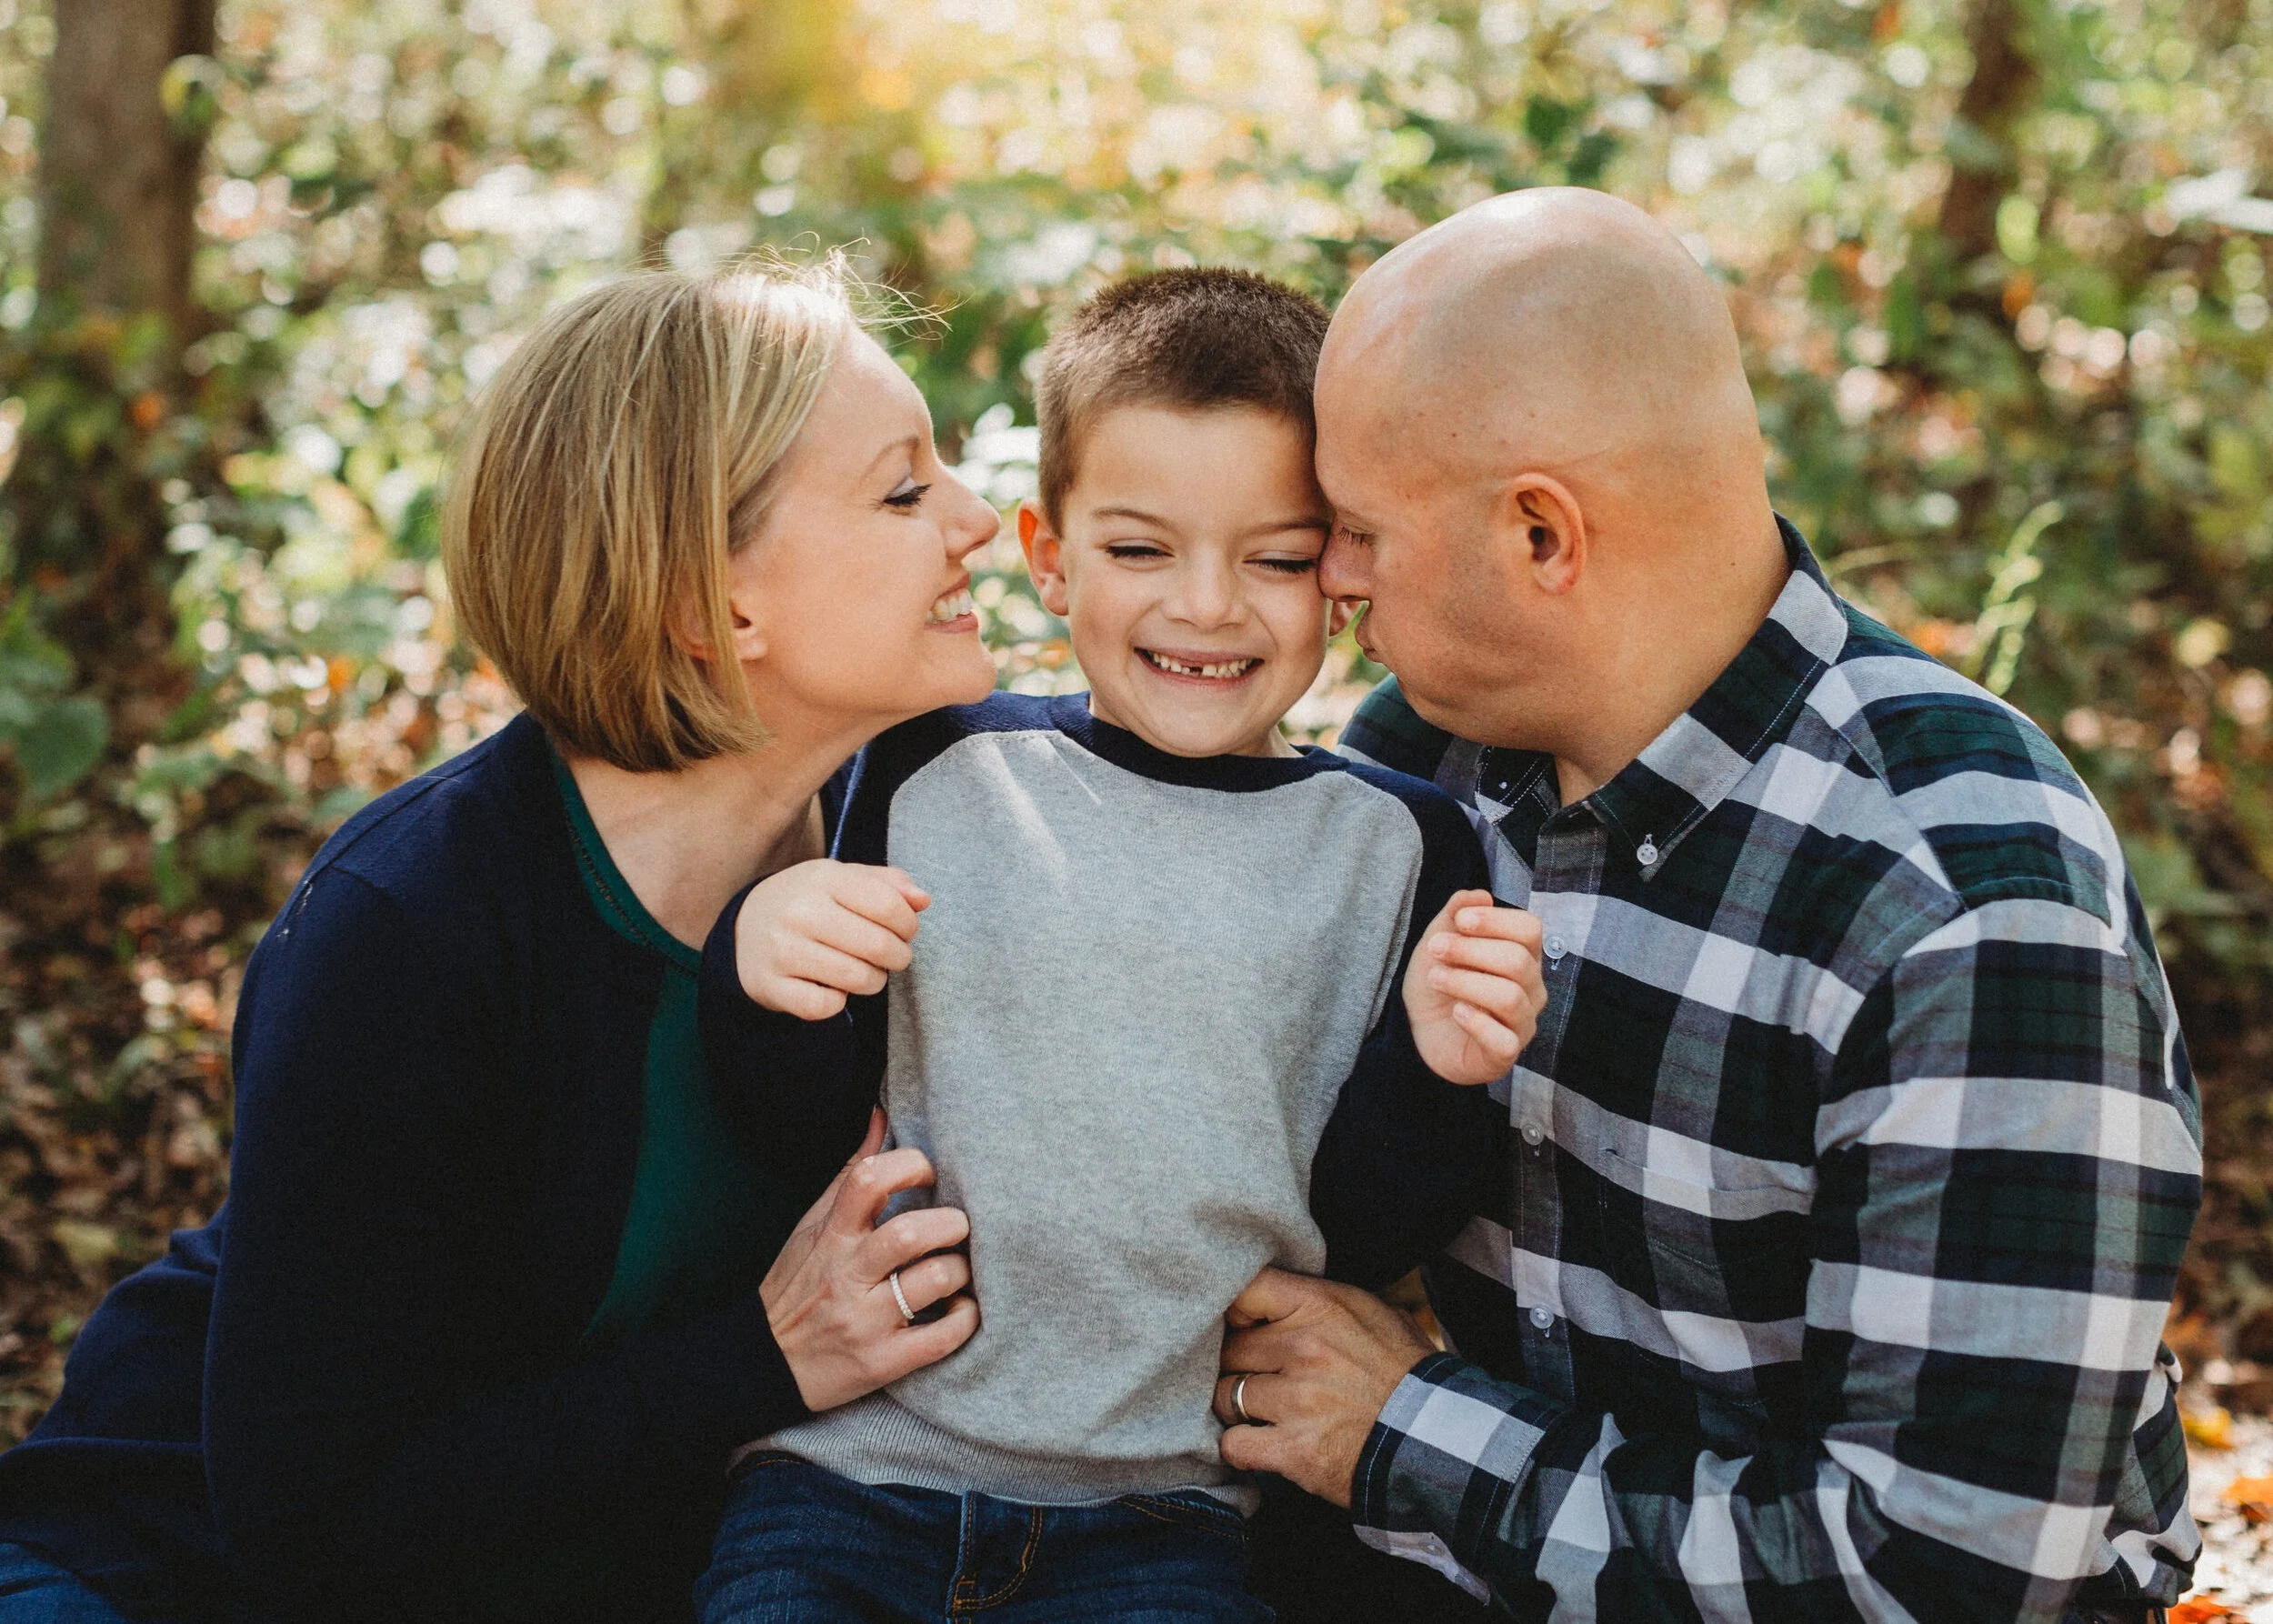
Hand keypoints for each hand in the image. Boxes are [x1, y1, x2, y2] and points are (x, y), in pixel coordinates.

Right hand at [735, 859, 929, 1019]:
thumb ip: (888, 883)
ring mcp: (782, 949)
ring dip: (873, 981)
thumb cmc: (809, 901)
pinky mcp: (770, 985)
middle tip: (891, 956)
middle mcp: (800, 912)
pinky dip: (838, 1003)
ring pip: (857, 979)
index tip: (906, 931)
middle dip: (898, 957)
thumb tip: (922, 900)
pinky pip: (825, 1006)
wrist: (744, 926)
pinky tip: (833, 987)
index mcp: (823, 878)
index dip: (909, 925)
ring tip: (865, 971)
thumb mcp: (843, 879)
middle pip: (879, 946)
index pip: (888, 905)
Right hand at [760, 1111, 977, 1411]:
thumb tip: (880, 1115)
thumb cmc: (795, 1287)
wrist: (760, 1366)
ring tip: (957, 1269)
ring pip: (934, 1279)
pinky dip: (965, 1318)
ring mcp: (865, 1321)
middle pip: (909, 1233)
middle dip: (950, 1223)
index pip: (869, 1180)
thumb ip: (850, 1174)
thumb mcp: (811, 1227)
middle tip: (958, 1228)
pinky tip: (960, 1309)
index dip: (911, 1165)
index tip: (929, 1175)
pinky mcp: (882, 1362)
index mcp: (830, 1236)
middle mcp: (846, 1275)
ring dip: (961, 1270)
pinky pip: (941, 1337)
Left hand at [1211, 1267, 1434, 1507]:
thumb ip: (1326, 1303)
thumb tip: (1287, 1297)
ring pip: (1224, 1396)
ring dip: (1237, 1407)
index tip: (1241, 1326)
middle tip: (1256, 1377)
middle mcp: (1303, 1347)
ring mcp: (1297, 1400)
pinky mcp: (1294, 1450)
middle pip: (1229, 1348)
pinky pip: (1234, 1444)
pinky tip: (1260, 1446)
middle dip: (1236, 1364)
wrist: (1441, 1440)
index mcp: (1322, 1306)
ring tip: (1262, 1414)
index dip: (1234, 1310)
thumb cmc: (1410, 1374)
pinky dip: (1241, 1448)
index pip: (1245, 1289)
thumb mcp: (1377, 1314)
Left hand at [1402, 889, 1544, 1084]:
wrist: (1416, 1031)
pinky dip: (1475, 1022)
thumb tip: (1480, 895)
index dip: (1496, 921)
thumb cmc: (1439, 983)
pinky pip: (1504, 1040)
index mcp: (1522, 956)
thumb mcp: (1438, 940)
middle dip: (1470, 950)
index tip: (1460, 922)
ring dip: (1466, 982)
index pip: (1530, 930)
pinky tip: (1456, 1012)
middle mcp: (1531, 989)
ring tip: (1436, 978)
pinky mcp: (1504, 1055)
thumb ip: (1456, 914)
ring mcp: (1521, 1024)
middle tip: (1435, 949)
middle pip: (1518, 961)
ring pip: (1510, 997)